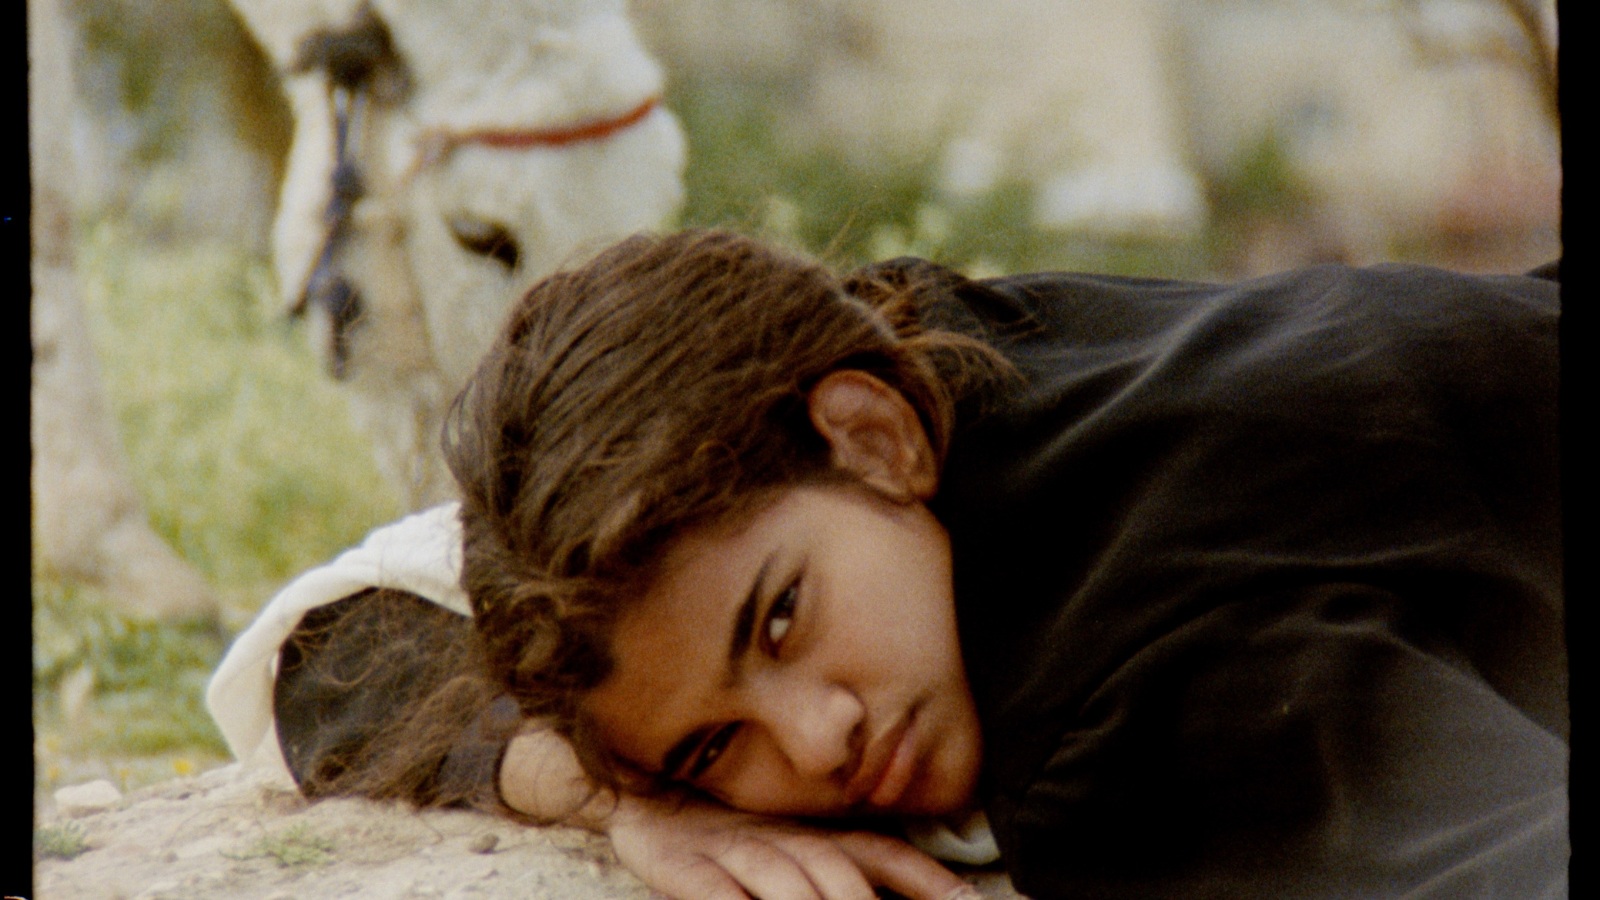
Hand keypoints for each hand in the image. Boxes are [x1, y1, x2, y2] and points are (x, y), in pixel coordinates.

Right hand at [605, 792, 976, 899]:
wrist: (641, 796)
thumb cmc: (727, 829)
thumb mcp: (792, 842)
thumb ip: (847, 862)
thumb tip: (914, 889)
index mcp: (813, 834)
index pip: (880, 854)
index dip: (925, 878)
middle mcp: (782, 839)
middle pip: (836, 871)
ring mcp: (733, 851)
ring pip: (784, 881)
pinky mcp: (683, 864)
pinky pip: (710, 888)